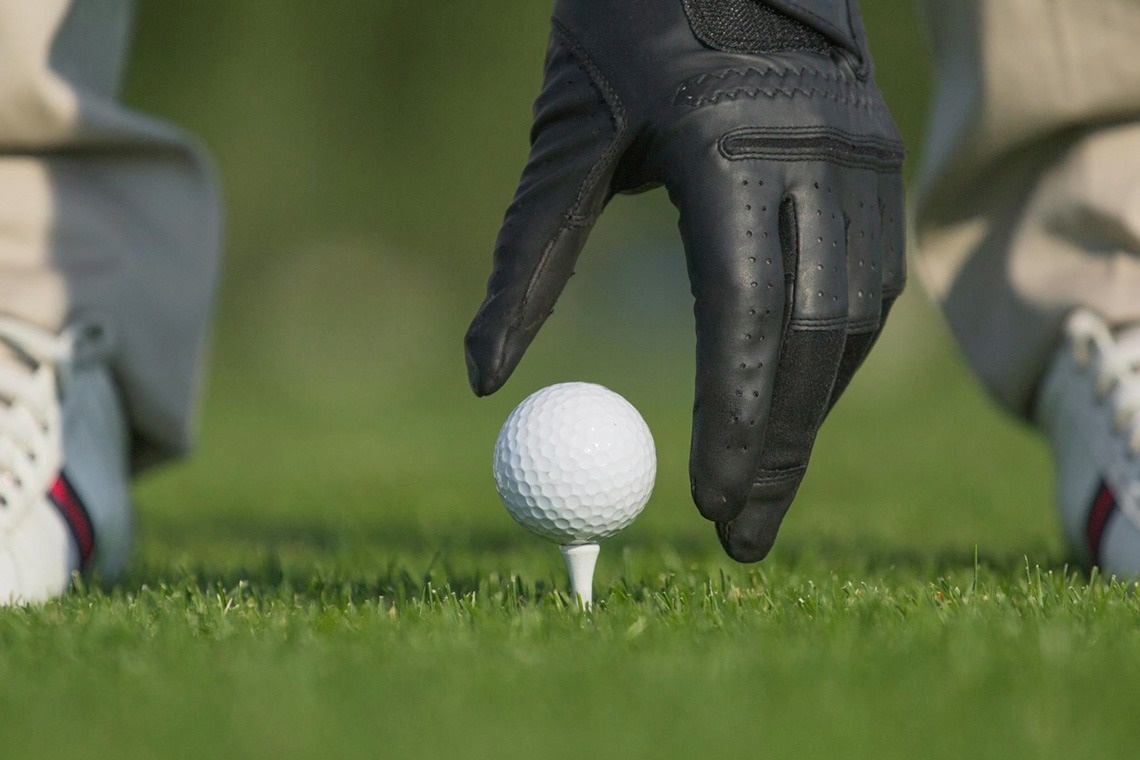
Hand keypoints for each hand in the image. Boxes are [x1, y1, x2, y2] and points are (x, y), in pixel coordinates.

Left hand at [465, 0, 904, 560]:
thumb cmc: (623, 26)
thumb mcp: (565, 136)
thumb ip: (526, 258)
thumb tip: (479, 381)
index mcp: (731, 145)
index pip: (739, 312)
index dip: (728, 418)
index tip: (703, 505)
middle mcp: (819, 154)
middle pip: (805, 338)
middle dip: (777, 452)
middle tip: (740, 539)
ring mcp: (866, 156)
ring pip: (849, 321)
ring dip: (808, 414)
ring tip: (762, 489)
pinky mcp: (883, 162)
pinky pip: (868, 285)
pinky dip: (828, 356)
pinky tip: (795, 403)